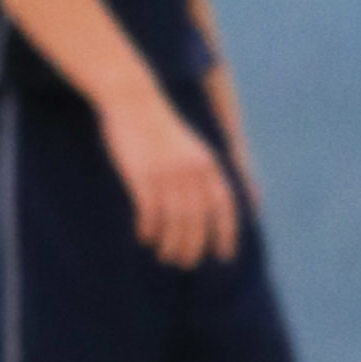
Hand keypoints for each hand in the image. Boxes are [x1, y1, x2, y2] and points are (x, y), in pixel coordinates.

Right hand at [105, 75, 243, 267]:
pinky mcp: (142, 175)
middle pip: (198, 220)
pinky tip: (144, 238)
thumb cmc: (159, 125)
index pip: (224, 205)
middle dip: (194, 246)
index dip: (227, 233)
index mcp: (208, 162)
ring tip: (165, 256)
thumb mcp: (190, 146)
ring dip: (171, 244)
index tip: (225, 256)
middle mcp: (192, 170)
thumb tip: (206, 202)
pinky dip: (149, 229)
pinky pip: (150, 212)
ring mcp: (167, 173)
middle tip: (186, 263)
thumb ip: (200, 171)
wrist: (133, 99)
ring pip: (175, 221)